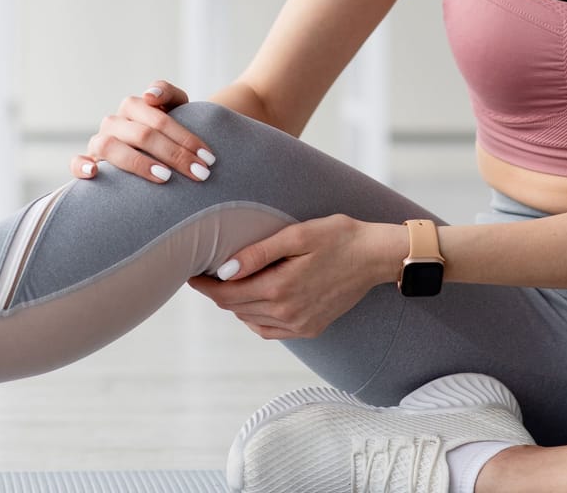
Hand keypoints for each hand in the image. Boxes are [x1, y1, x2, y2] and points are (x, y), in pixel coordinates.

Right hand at [70, 80, 217, 184]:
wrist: (154, 150)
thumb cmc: (167, 131)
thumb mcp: (175, 108)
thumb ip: (169, 93)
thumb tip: (150, 96)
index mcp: (134, 107)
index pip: (159, 120)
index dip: (185, 138)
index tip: (207, 158)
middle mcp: (115, 122)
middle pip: (142, 135)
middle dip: (174, 155)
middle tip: (199, 173)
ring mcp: (99, 141)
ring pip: (111, 146)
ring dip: (138, 162)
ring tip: (165, 177)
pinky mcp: (89, 160)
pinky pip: (76, 161)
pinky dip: (81, 165)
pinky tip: (94, 173)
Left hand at [185, 214, 394, 339]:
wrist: (376, 256)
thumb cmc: (339, 237)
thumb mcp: (297, 235)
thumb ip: (258, 253)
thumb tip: (223, 270)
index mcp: (280, 288)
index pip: (226, 294)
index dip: (204, 286)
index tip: (191, 274)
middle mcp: (287, 313)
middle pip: (235, 307)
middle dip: (217, 292)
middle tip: (206, 273)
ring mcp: (300, 324)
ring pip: (250, 320)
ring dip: (236, 304)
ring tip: (229, 283)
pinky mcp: (310, 328)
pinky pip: (270, 330)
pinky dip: (255, 318)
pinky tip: (255, 300)